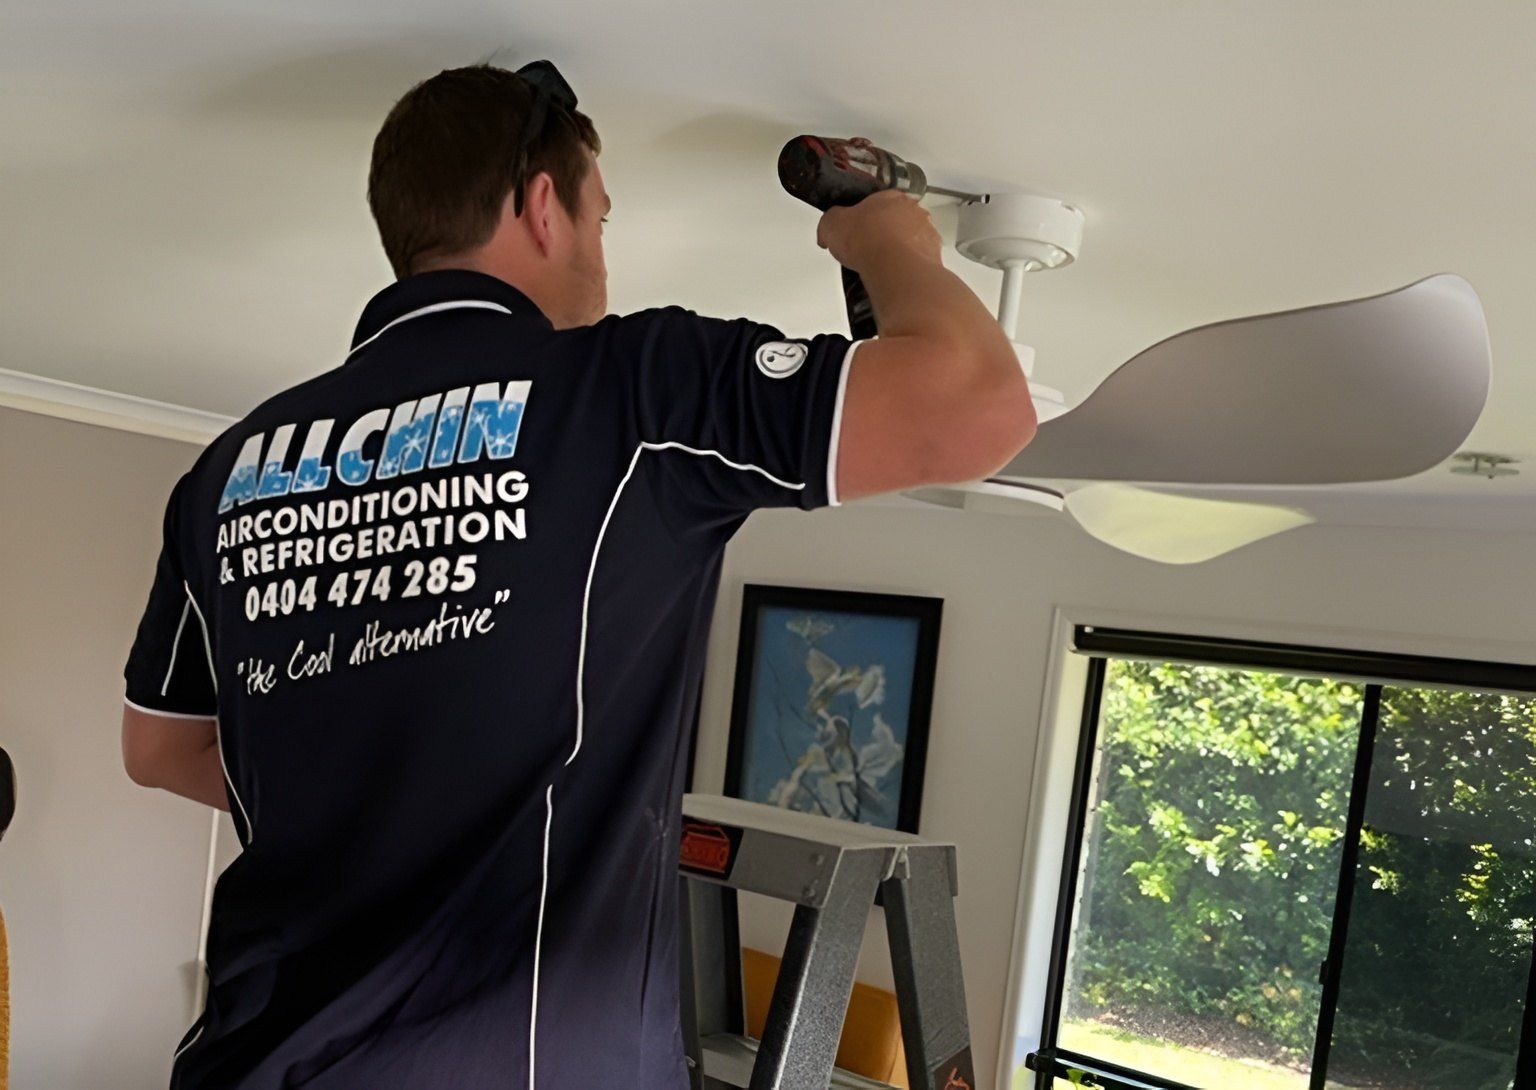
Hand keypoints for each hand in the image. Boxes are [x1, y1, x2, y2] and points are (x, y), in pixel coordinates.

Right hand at [816, 188, 942, 271]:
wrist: (894, 267)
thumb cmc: (868, 240)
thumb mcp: (832, 224)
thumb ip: (830, 223)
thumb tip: (827, 230)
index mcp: (889, 196)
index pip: (879, 201)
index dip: (866, 216)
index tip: (859, 228)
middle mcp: (913, 210)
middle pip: (898, 219)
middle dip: (884, 233)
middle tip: (868, 249)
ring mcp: (926, 232)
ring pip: (912, 239)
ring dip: (900, 250)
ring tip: (880, 267)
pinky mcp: (933, 256)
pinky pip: (920, 260)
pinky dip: (909, 267)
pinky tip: (895, 276)